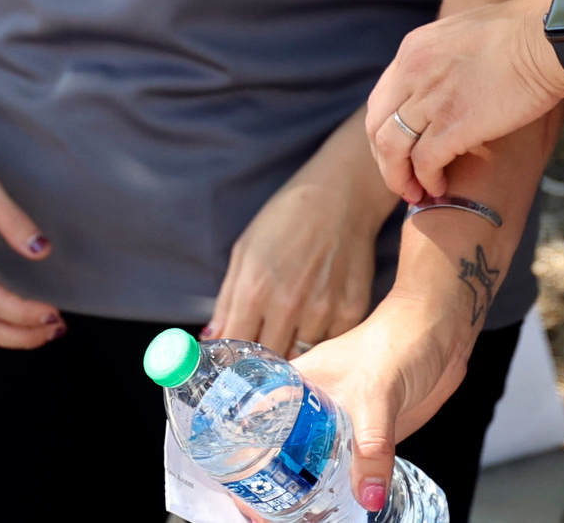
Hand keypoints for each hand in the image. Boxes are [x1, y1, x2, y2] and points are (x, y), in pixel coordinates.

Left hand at [205, 148, 388, 355]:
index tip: (230, 365)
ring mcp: (322, 311)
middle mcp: (288, 305)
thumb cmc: (286, 219)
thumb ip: (227, 300)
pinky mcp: (351, 313)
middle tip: (261, 357)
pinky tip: (317, 325)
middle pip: (267, 361)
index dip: (229, 361)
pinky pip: (329, 347)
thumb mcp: (245, 251)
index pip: (234, 348)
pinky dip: (320, 343)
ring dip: (292, 354)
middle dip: (260, 364)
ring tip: (291, 337)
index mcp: (255, 288)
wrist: (342, 197)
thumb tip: (212, 338)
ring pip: (300, 358)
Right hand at [251, 288, 476, 520]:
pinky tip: (341, 507)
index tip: (244, 493)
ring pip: (315, 463)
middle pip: (282, 451)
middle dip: (275, 485)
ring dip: (309, 490)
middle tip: (271, 516)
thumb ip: (371, 446)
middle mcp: (312, 405)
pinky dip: (343, 489)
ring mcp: (340, 422)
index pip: (255, 425)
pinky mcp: (368, 436)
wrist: (441, 335)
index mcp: (296, 384)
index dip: (243, 460)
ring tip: (302, 518)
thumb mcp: (377, 394)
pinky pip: (349, 469)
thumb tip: (368, 495)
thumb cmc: (398, 340)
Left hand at [367, 0, 563, 200]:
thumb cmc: (524, 34)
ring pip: (392, 149)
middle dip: (385, 160)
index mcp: (413, 50)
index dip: (385, 132)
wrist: (548, 38)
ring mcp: (430, 98)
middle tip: (401, 180)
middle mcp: (412, 73)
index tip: (399, 152)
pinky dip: (427, 180)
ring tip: (416, 193)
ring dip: (399, 177)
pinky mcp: (454, 123)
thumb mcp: (465, 34)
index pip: (381, 100)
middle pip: (376, 127)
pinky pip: (424, 162)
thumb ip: (446, 58)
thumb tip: (450, 77)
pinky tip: (439, 188)